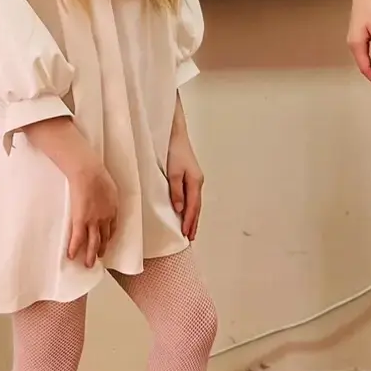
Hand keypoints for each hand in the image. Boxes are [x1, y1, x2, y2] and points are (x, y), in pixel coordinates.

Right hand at [65, 156, 119, 267]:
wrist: (89, 173)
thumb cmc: (98, 175)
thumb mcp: (110, 188)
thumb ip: (108, 197)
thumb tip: (106, 198)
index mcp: (113, 210)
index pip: (112, 228)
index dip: (109, 237)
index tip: (106, 242)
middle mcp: (105, 219)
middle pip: (104, 238)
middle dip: (101, 250)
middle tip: (99, 259)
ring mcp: (93, 221)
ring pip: (93, 243)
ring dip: (90, 255)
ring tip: (88, 265)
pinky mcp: (80, 220)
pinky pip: (78, 238)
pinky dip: (74, 248)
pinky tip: (71, 256)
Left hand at [166, 124, 204, 240]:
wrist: (174, 133)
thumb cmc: (173, 151)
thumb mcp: (173, 173)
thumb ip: (176, 192)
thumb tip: (180, 210)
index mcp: (195, 182)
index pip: (193, 207)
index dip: (190, 222)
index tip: (186, 235)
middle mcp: (197, 181)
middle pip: (196, 206)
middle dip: (194, 222)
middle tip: (190, 237)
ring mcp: (194, 178)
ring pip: (195, 202)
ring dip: (193, 216)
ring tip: (190, 229)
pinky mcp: (189, 175)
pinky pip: (191, 196)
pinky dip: (190, 207)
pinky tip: (186, 211)